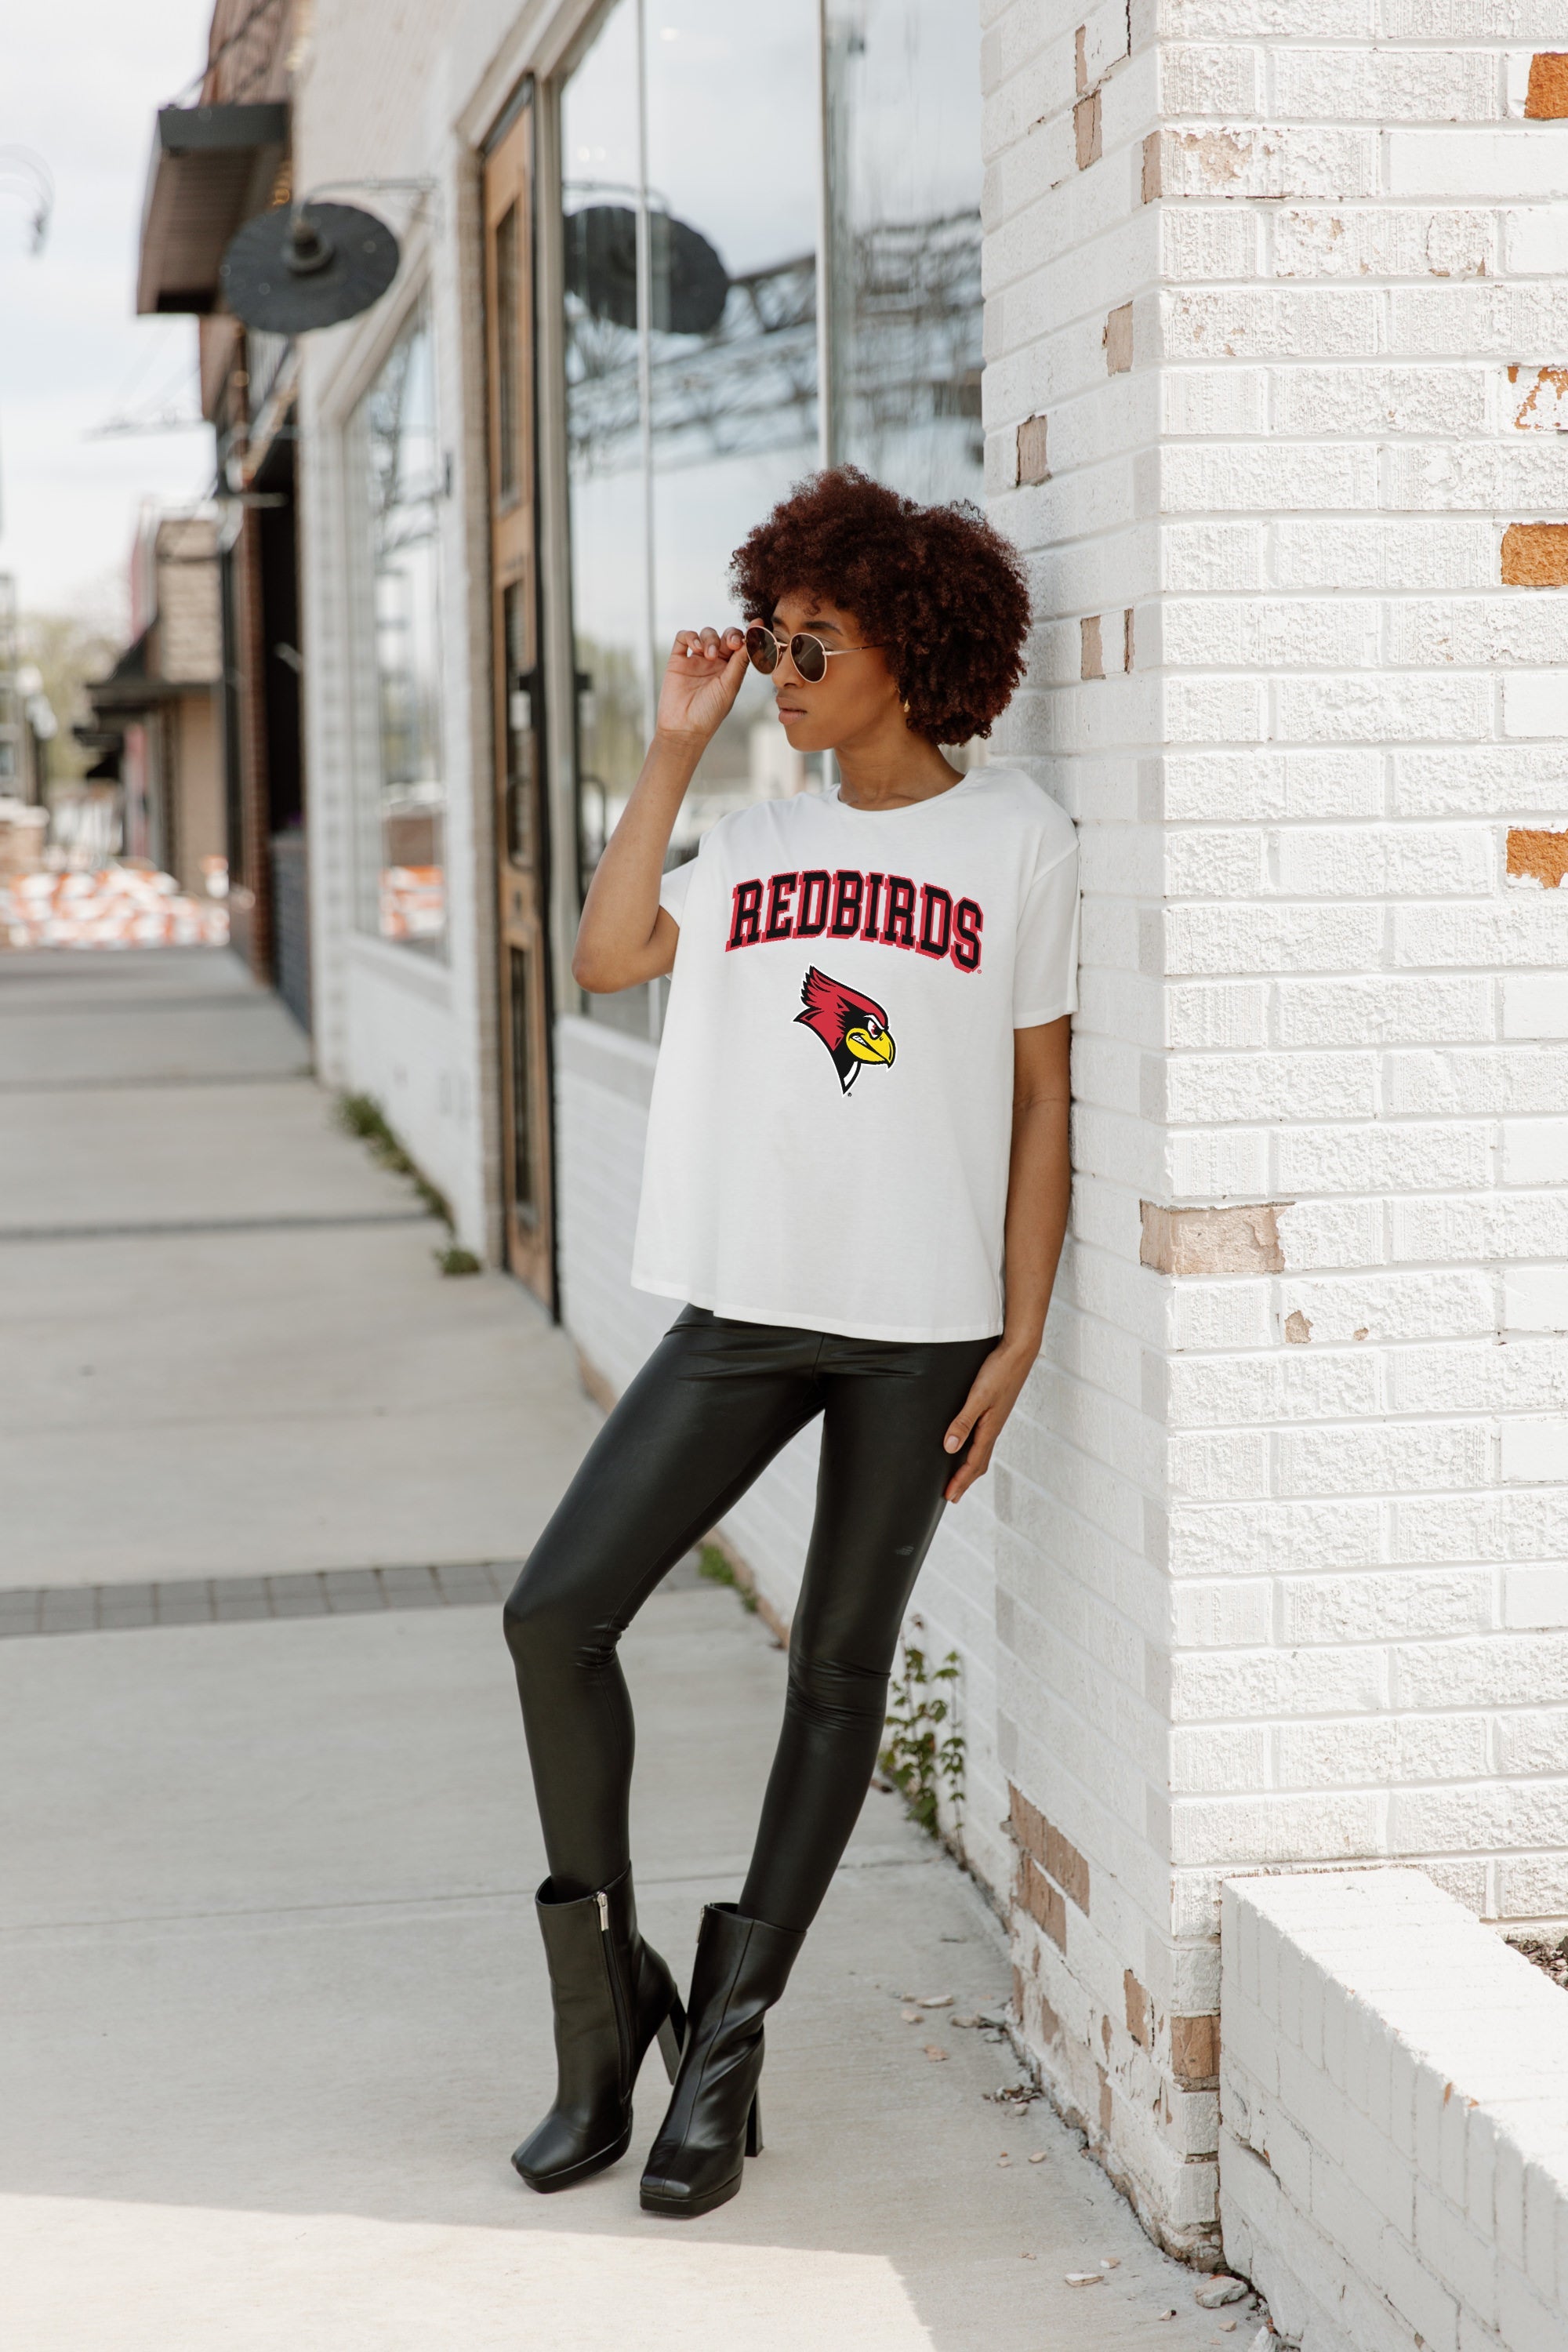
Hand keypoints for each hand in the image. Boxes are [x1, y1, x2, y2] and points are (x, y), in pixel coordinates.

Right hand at [655, 627, 747, 747]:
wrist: (683, 728)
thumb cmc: (709, 713)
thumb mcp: (729, 687)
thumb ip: (739, 662)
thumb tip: (754, 638)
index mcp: (730, 671)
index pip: (741, 647)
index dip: (749, 635)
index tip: (757, 625)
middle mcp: (714, 663)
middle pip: (725, 637)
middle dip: (730, 635)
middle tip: (732, 644)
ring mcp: (696, 660)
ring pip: (706, 634)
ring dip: (711, 639)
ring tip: (709, 655)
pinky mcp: (678, 660)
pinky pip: (684, 638)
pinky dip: (691, 636)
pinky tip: (696, 647)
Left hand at [940, 1340, 1036, 1503]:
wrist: (1019, 1352)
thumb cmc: (999, 1372)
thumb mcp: (978, 1397)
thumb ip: (963, 1421)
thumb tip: (949, 1448)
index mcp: (990, 1429)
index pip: (972, 1463)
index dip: (959, 1481)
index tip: (948, 1496)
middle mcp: (994, 1428)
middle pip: (979, 1463)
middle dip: (965, 1481)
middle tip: (952, 1496)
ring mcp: (996, 1420)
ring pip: (982, 1452)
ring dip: (970, 1468)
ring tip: (960, 1477)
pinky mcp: (995, 1410)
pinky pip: (984, 1439)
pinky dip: (975, 1451)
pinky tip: (969, 1445)